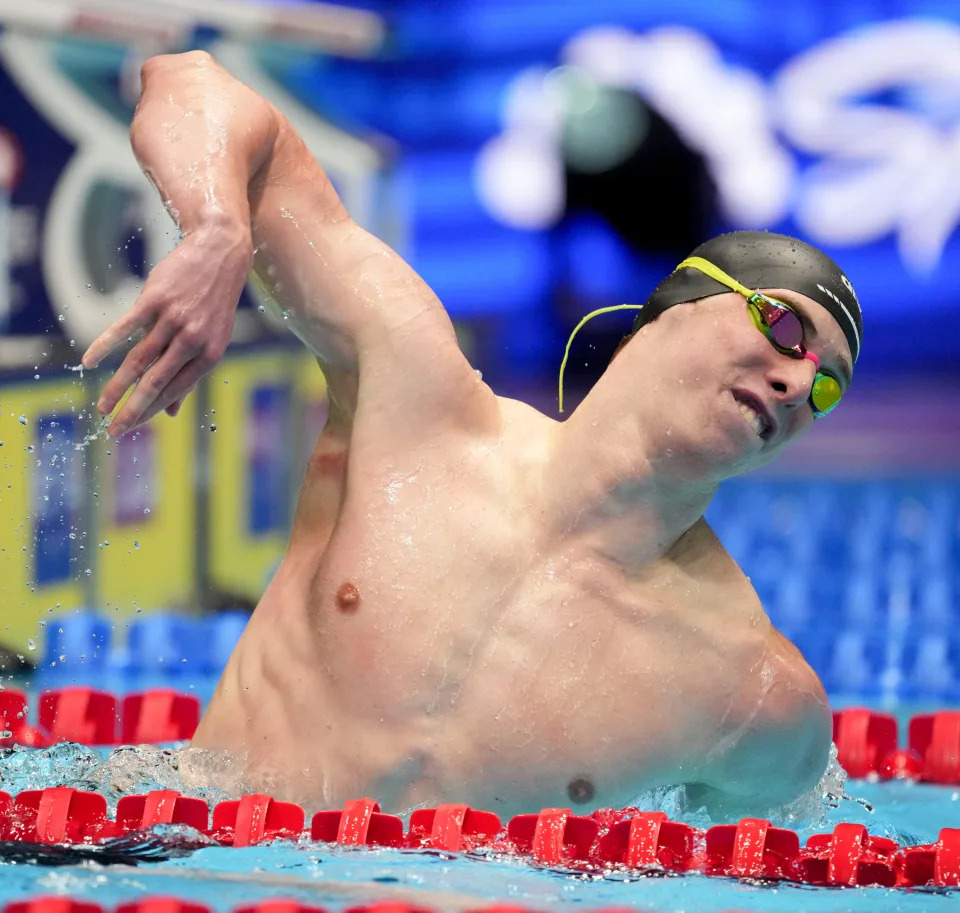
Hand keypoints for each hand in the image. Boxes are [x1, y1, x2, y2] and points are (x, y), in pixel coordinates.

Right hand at [82, 224, 252, 435]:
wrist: (219, 255)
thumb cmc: (213, 304)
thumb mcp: (211, 340)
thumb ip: (190, 374)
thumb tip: (172, 412)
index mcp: (210, 355)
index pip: (176, 391)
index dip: (151, 411)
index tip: (131, 428)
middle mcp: (193, 341)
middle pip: (155, 382)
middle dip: (132, 410)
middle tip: (114, 431)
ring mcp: (173, 320)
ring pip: (138, 361)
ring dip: (116, 387)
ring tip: (101, 407)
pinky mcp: (154, 300)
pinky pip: (125, 328)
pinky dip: (104, 346)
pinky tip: (89, 363)